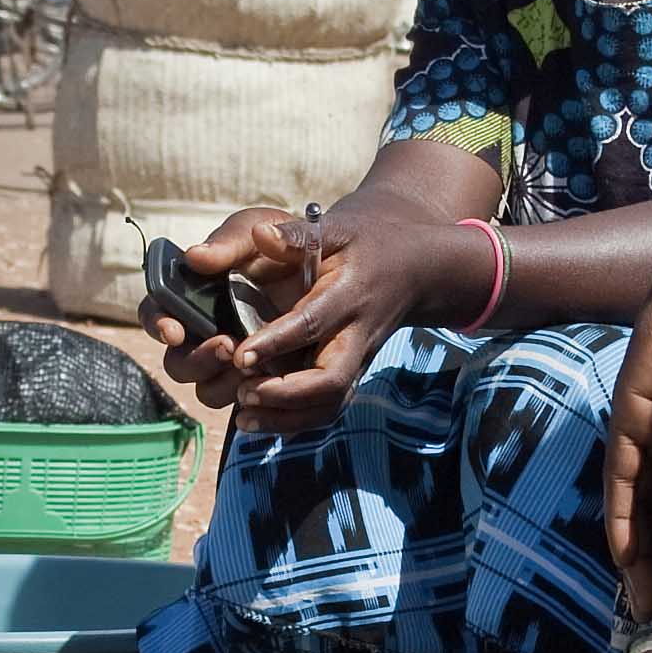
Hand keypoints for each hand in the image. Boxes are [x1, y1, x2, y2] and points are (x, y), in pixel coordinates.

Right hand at [146, 206, 314, 413]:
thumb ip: (229, 243)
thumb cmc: (281, 245)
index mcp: (192, 297)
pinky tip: (274, 383)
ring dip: (225, 383)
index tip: (175, 330)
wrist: (331, 265)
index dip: (158, 324)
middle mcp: (204, 334)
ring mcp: (231, 363)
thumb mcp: (258, 232)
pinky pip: (249, 405)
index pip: (157, 313)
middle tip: (227, 345)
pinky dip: (258, 400)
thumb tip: (195, 256)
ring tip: (254, 365)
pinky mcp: (262, 382)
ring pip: (208, 391)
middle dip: (197, 360)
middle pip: (178, 364)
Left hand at [222, 212, 488, 435]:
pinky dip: (294, 423)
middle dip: (286, 394)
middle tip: (242, 392)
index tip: (240, 355)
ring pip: (330, 404)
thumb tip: (261, 236)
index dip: (277, 341)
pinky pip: (327, 409)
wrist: (411, 270)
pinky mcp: (351, 374)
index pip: (313, 323)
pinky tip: (257, 422)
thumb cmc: (361, 245)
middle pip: (331, 380)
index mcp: (349, 295)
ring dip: (287, 419)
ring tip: (243, 417)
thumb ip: (296, 234)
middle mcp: (356, 336)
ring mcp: (357, 360)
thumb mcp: (334, 229)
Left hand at [606, 221, 651, 616]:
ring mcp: (638, 419)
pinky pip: (626, 472)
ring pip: (631, 496)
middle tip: (651, 605)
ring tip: (640, 594)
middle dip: (648, 555)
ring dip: (633, 547)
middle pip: (645, 502)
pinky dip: (626, 514)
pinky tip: (628, 552)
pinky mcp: (633, 410)